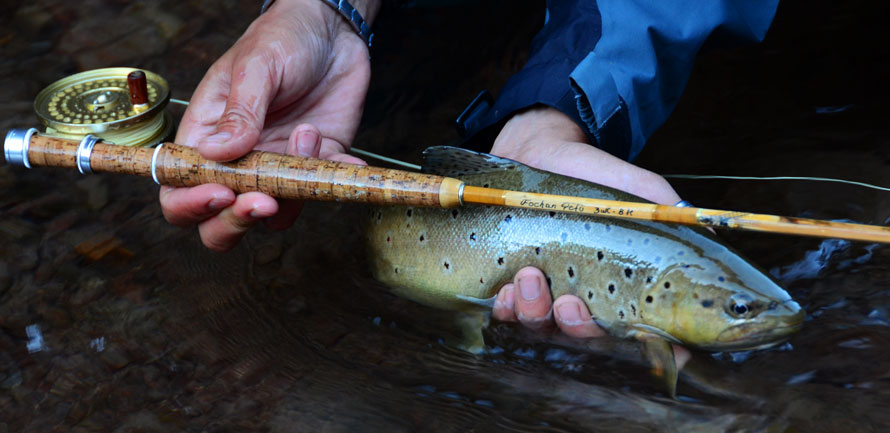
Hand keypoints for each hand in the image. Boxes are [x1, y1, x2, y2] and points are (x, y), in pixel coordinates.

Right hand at [160, 0, 378, 250]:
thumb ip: (240, 111)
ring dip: (293, 192)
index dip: (192, 203)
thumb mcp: (256, 67)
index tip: (222, 193)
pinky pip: (322, 192)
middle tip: (264, 201)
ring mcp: (277, 168)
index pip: (180, 188)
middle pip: (220, 222)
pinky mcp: (316, 166)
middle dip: (238, 222)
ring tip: (309, 134)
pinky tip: (347, 158)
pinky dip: (335, 182)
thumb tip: (216, 154)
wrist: (332, 32)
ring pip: (275, 216)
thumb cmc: (282, 39)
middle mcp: (238, 162)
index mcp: (206, 137)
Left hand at [490, 107, 689, 366]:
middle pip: (587, 338)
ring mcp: (546, 295)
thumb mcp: (634, 188)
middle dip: (579, 329)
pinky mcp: (510, 285)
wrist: (538, 151)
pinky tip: (505, 289)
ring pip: (543, 328)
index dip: (658, 348)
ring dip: (536, 313)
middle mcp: (585, 298)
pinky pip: (506, 314)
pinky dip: (506, 309)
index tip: (664, 352)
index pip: (644, 332)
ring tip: (529, 277)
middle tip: (570, 304)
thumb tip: (708, 236)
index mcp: (621, 285)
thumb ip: (666, 209)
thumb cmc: (591, 174)